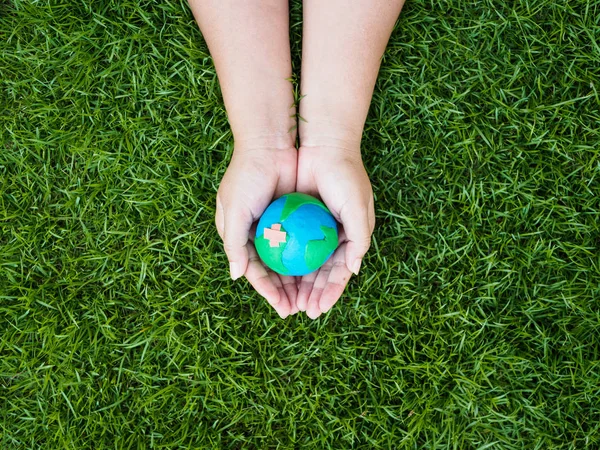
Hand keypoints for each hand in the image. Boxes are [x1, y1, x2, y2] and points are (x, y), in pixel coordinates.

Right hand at [215, 146, 299, 317]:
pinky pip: (305, 242)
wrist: (268, 144)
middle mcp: (260, 234)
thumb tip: (237, 276)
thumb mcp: (234, 210)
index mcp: (241, 236)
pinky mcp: (297, 216)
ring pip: (292, 260)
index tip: (282, 307)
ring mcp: (280, 226)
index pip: (256, 272)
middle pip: (275, 271)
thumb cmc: (246, 176)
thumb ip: (235, 244)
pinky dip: (311, 257)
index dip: (268, 291)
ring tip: (313, 297)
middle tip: (301, 309)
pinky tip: (323, 271)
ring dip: (301, 280)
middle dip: (287, 292)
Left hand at [295, 145, 375, 318]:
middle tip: (299, 312)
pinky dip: (285, 261)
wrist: (325, 146)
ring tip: (286, 301)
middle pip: (320, 273)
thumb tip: (354, 271)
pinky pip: (290, 244)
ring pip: (303, 263)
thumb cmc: (346, 177)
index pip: (339, 273)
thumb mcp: (358, 209)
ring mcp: (313, 229)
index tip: (317, 309)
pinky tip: (276, 276)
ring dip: (297, 283)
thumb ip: (359, 240)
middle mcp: (331, 236)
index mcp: (350, 238)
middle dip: (311, 294)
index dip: (329, 293)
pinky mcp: (296, 218)